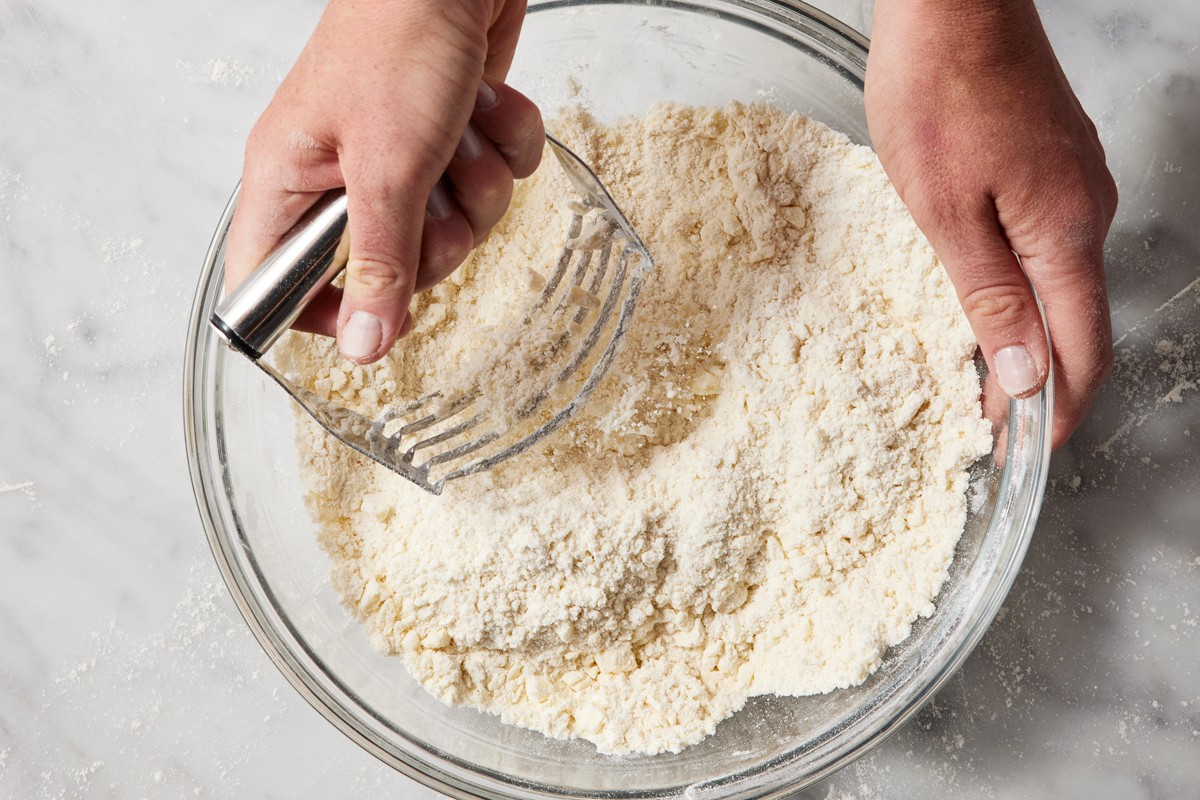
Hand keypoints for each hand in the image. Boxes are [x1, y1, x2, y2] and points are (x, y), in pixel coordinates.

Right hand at [224, 0, 543, 363]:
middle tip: (432, 192)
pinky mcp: (450, 140)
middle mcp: (339, 179)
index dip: (324, 315)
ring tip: (460, 132)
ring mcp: (398, 160)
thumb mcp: (386, 166)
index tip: (379, 314)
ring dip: (476, 183)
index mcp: (289, 183)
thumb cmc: (396, 39)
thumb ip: (380, 262)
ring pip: (453, 228)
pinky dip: (503, 148)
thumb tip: (363, 346)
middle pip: (390, 269)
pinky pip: (490, 182)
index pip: (275, 284)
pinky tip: (485, 108)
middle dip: (435, 237)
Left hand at [866, 0, 1117, 447]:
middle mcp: (1087, 211)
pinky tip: (990, 304)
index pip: (1080, 350)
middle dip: (1044, 384)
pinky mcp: (1054, 164)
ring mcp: (1076, 183)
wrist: (950, 2)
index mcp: (1064, 232)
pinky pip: (1051, 247)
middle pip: (1080, 323)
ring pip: (1065, 286)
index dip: (1056, 411)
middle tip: (993, 425)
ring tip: (984, 379)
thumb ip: (989, 296)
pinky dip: (1027, 291)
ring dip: (1033, 339)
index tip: (1020, 449)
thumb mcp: (944, 211)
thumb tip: (1025, 374)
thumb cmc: (935, 92)